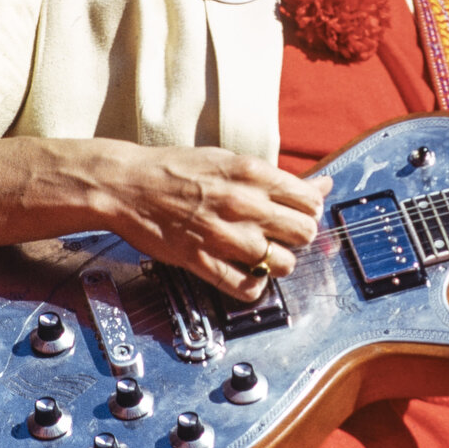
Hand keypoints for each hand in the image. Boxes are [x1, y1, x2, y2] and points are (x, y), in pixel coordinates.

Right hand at [106, 145, 331, 301]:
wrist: (127, 185)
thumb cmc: (177, 169)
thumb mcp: (230, 160)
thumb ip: (276, 178)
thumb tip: (321, 186)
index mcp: (251, 173)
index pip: (309, 201)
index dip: (309, 210)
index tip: (299, 213)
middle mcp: (242, 204)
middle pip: (303, 233)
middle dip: (298, 236)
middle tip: (282, 235)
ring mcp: (223, 235)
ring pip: (283, 264)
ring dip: (277, 263)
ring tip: (263, 255)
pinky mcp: (202, 261)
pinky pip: (248, 288)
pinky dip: (254, 287)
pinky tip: (246, 275)